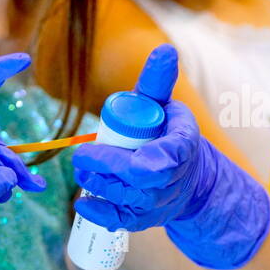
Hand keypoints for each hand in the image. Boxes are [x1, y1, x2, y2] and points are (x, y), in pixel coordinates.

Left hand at [71, 45, 269, 268]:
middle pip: (135, 179)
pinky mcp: (143, 220)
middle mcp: (170, 180)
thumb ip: (159, 81)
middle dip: (104, 167)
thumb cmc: (168, 134)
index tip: (102, 145)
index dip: (134, 158)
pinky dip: (98, 213)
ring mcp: (156, 203)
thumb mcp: (165, 105)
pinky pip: (119, 221)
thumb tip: (165, 48)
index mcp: (180, 149)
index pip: (162, 159)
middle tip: (82, 155)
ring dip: (96, 184)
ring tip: (84, 169)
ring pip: (122, 197)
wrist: (187, 177)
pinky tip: (83, 202)